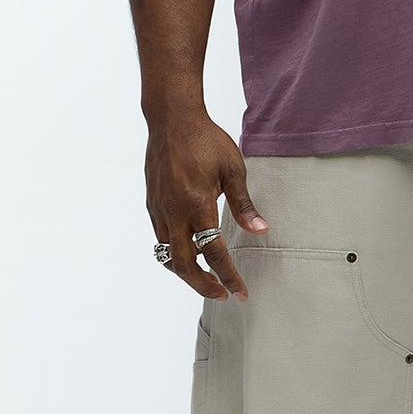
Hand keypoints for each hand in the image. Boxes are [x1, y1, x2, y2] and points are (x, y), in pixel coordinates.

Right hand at [144, 110, 268, 300]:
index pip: (214, 252)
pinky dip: (175, 253)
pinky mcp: (152, 204)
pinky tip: (191, 250)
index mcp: (197, 204)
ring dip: (187, 272)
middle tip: (221, 294)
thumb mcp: (233, 169)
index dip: (228, 277)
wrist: (171, 119)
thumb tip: (260, 230)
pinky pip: (161, 239)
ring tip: (206, 277)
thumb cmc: (206, 140)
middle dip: (203, 285)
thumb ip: (244, 204)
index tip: (240, 292)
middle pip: (184, 265)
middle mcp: (174, 212)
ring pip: (168, 255)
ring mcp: (159, 209)